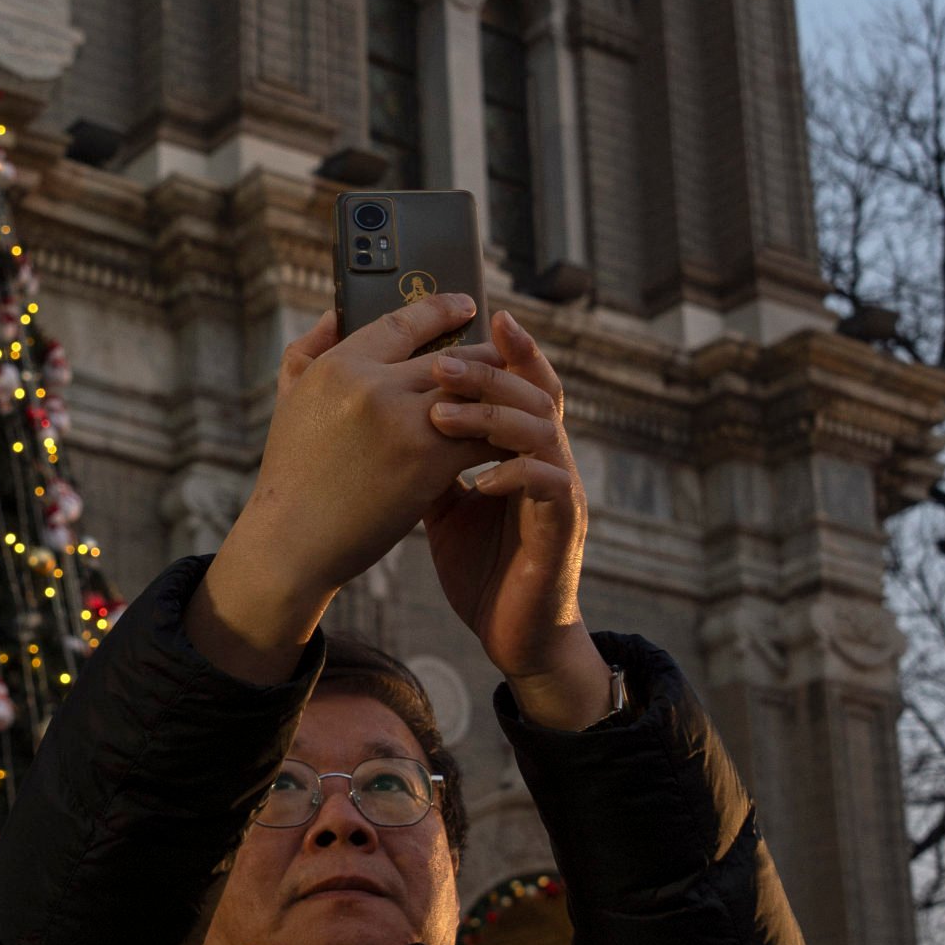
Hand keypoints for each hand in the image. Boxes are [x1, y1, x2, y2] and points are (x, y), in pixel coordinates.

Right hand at [190, 294, 486, 680]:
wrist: (294, 542)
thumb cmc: (292, 473)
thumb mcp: (288, 399)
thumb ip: (309, 348)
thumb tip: (335, 312)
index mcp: (339, 365)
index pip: (403, 321)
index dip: (441, 310)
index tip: (466, 305)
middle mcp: (372, 384)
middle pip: (450, 355)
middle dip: (484, 356)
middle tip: (504, 358)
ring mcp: (403, 421)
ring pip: (474, 393)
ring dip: (501, 396)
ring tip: (516, 399)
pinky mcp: (427, 460)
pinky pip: (482, 436)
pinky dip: (501, 437)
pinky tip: (511, 442)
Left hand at [416, 309, 601, 724]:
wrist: (510, 631)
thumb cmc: (481, 563)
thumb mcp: (439, 500)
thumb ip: (425, 454)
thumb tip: (383, 410)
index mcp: (520, 446)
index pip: (518, 380)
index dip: (503, 346)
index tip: (472, 313)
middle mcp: (547, 458)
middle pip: (533, 390)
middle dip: (488, 370)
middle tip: (441, 362)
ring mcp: (559, 490)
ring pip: (542, 429)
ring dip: (492, 416)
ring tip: (444, 415)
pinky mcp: (561, 529)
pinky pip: (548, 486)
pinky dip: (514, 474)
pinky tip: (480, 477)